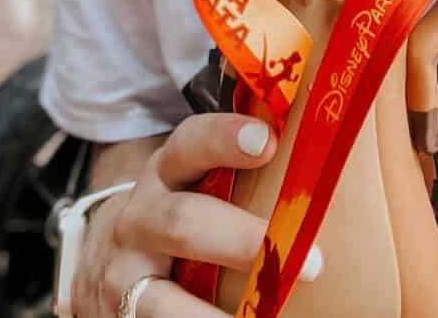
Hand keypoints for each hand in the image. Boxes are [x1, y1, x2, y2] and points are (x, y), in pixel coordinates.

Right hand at [71, 113, 322, 315]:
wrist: (104, 255)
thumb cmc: (179, 210)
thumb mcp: (195, 180)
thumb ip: (243, 168)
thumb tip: (334, 143)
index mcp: (167, 171)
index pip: (190, 142)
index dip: (225, 137)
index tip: (268, 141)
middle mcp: (141, 217)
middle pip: (184, 222)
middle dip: (242, 241)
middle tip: (310, 263)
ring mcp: (126, 272)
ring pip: (161, 299)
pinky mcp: (122, 315)